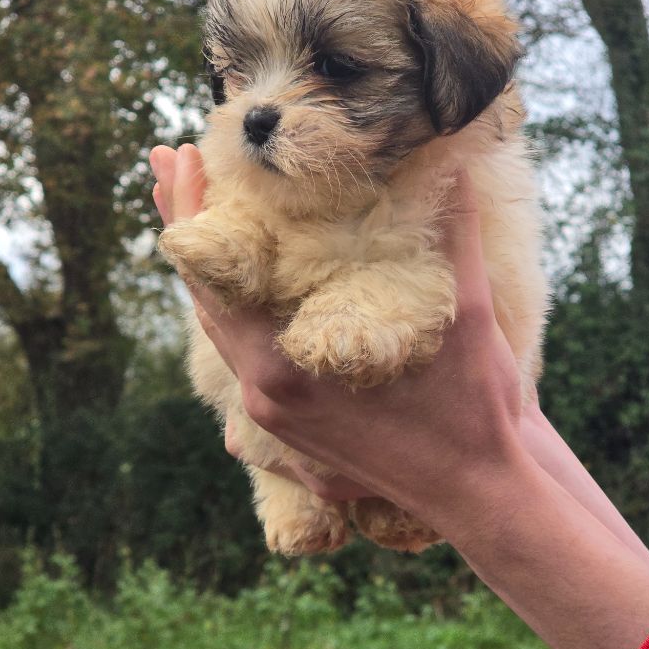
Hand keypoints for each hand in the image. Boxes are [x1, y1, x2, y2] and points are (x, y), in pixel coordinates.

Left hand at [150, 144, 523, 540]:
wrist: (478, 493)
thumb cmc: (471, 409)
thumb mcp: (469, 314)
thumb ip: (454, 232)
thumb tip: (457, 158)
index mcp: (283, 369)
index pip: (208, 275)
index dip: (189, 209)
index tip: (178, 155)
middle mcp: (264, 394)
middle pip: (199, 296)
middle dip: (186, 224)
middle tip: (170, 161)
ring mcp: (272, 416)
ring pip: (218, 329)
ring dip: (207, 269)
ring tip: (195, 212)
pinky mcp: (290, 427)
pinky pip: (242, 355)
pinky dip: (234, 307)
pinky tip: (246, 281)